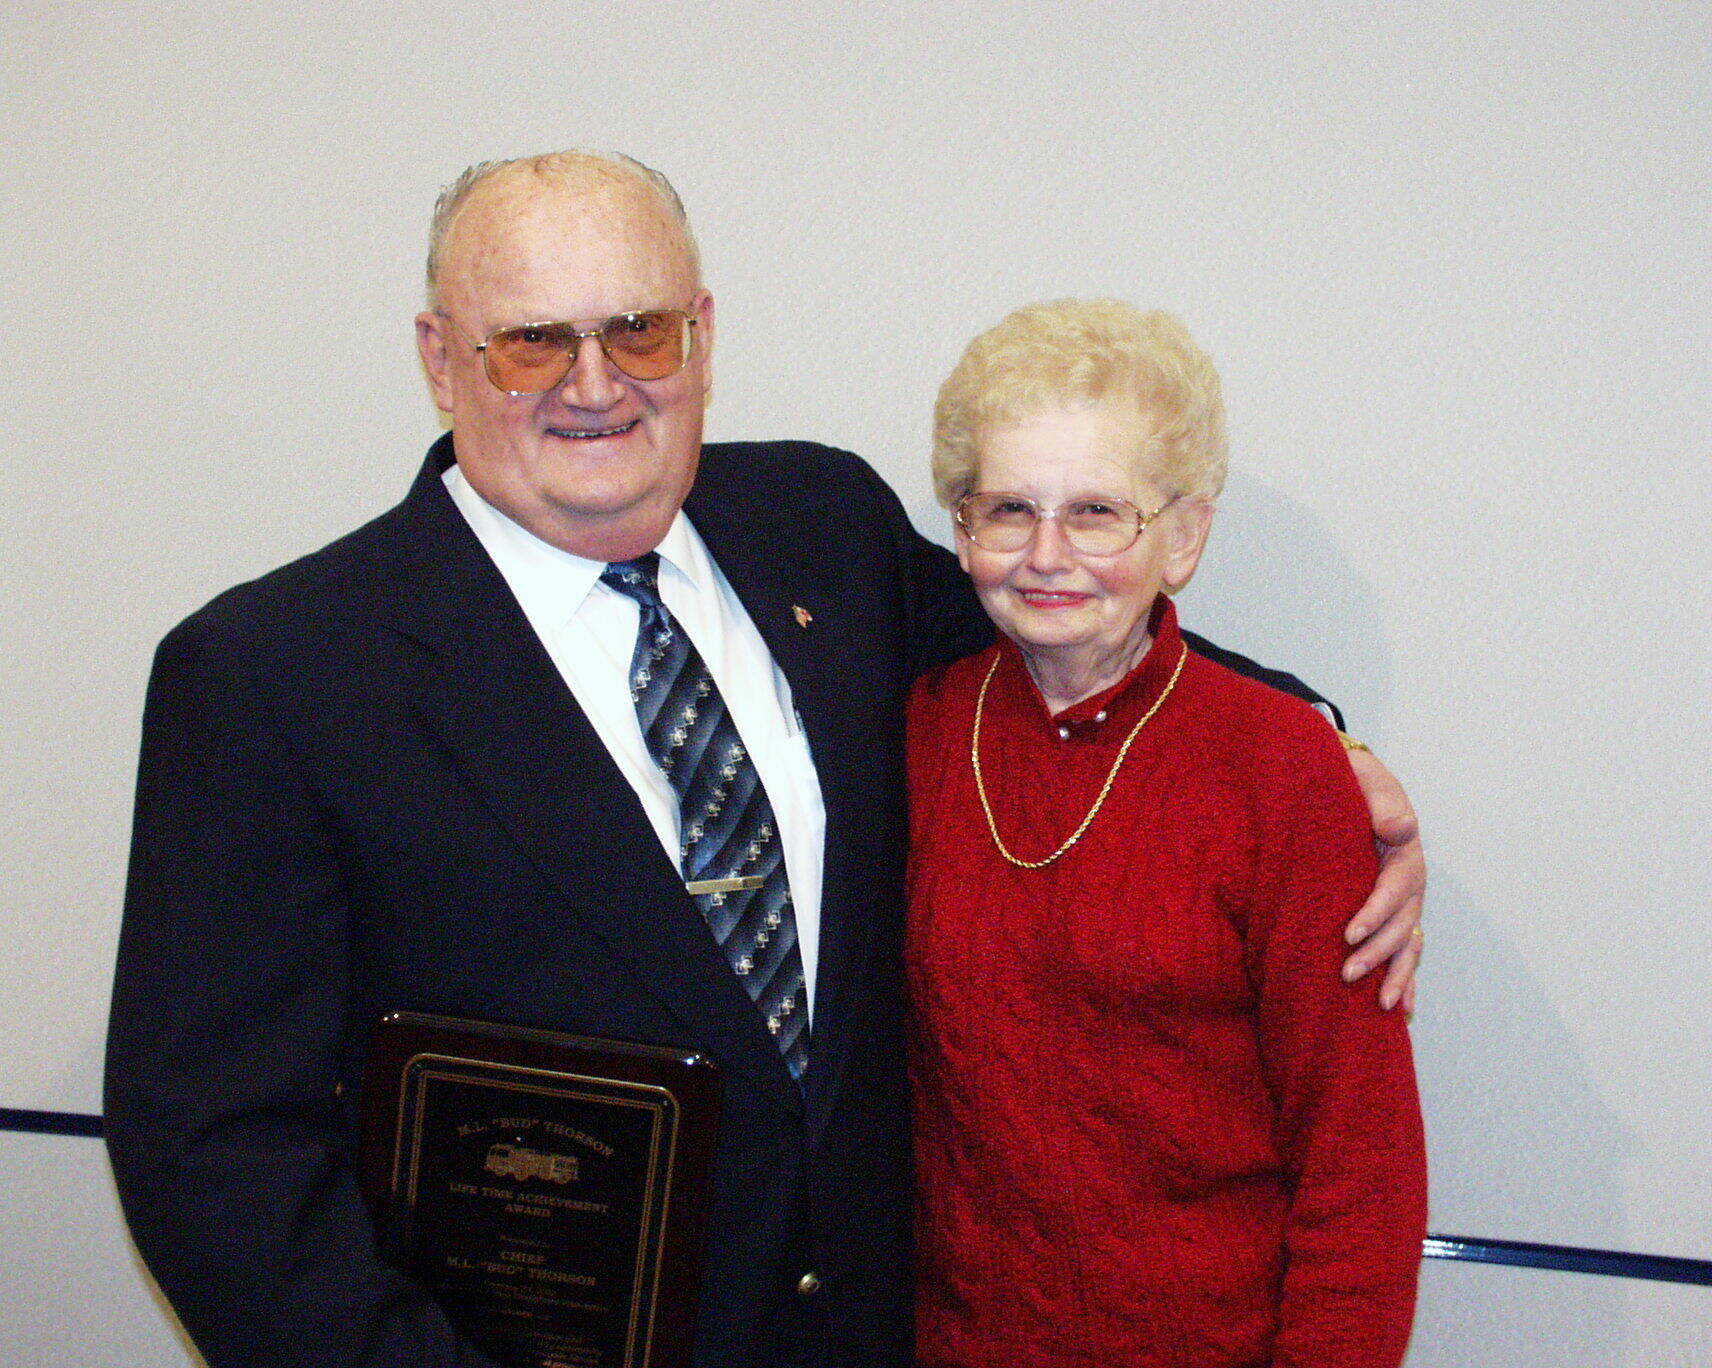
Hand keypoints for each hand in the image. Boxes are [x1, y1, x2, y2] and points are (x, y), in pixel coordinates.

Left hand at [1340, 747, 1424, 1013]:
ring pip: (1408, 942)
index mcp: (1403, 851)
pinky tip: (1403, 1009)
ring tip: (1383, 1005)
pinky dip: (1407, 978)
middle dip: (1378, 952)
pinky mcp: (1394, 912)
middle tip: (1348, 974)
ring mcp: (1405, 900)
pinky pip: (1405, 949)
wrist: (1351, 783)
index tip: (1348, 934)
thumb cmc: (1352, 779)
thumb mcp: (1364, 777)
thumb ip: (1380, 799)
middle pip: (1402, 923)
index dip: (1375, 913)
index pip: (1394, 887)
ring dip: (1397, 974)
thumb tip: (1401, 828)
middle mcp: (1410, 880)